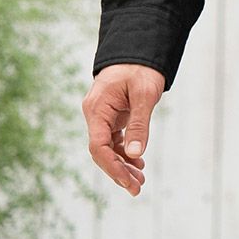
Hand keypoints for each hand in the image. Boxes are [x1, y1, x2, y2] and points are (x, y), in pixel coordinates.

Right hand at [83, 63, 165, 194]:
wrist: (137, 50)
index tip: (128, 181)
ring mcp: (101, 116)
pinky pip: (113, 140)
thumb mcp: (144, 95)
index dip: (112, 167)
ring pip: (107, 148)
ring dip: (122, 165)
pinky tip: (137, 163)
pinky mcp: (110, 116)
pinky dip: (124, 153)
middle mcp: (95, 114)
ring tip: (140, 180)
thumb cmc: (140, 69)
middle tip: (137, 189)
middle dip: (118, 171)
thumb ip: (138, 124)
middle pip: (101, 151)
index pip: (98, 146)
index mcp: (97, 108)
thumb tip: (134, 154)